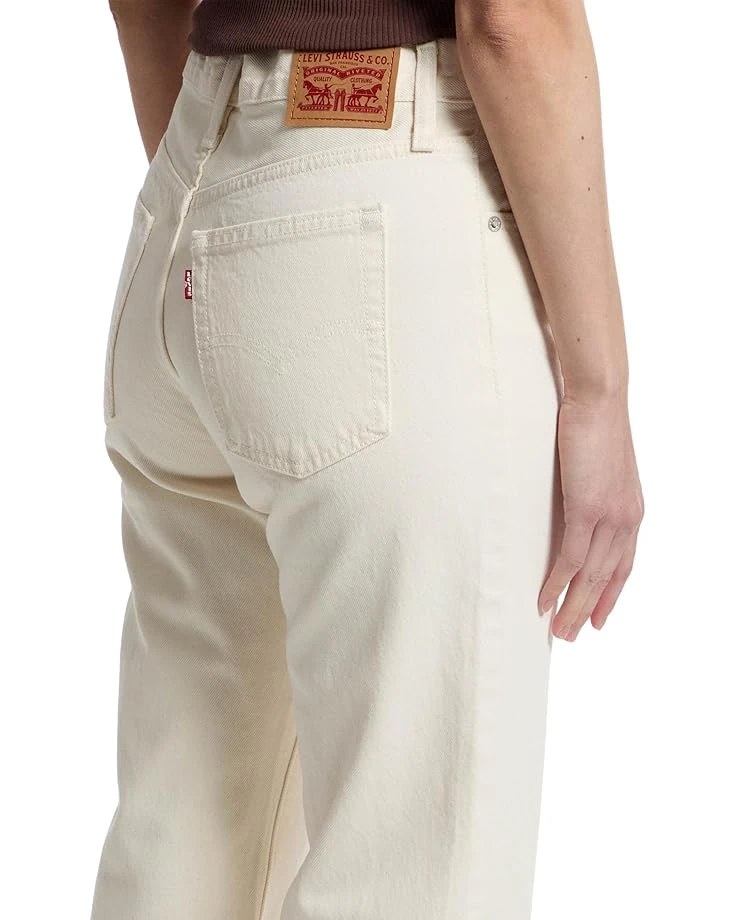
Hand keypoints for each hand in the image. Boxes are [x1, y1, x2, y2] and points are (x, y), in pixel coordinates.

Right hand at [538, 391, 643, 639]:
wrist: (598, 399)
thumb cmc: (593, 425)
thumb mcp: (598, 468)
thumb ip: (592, 494)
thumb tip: (573, 508)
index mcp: (631, 511)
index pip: (624, 565)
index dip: (610, 596)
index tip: (597, 619)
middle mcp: (627, 520)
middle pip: (607, 578)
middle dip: (587, 610)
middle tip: (570, 637)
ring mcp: (610, 516)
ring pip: (591, 576)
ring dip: (571, 606)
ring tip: (557, 631)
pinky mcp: (588, 509)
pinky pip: (572, 558)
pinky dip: (557, 583)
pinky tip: (545, 601)